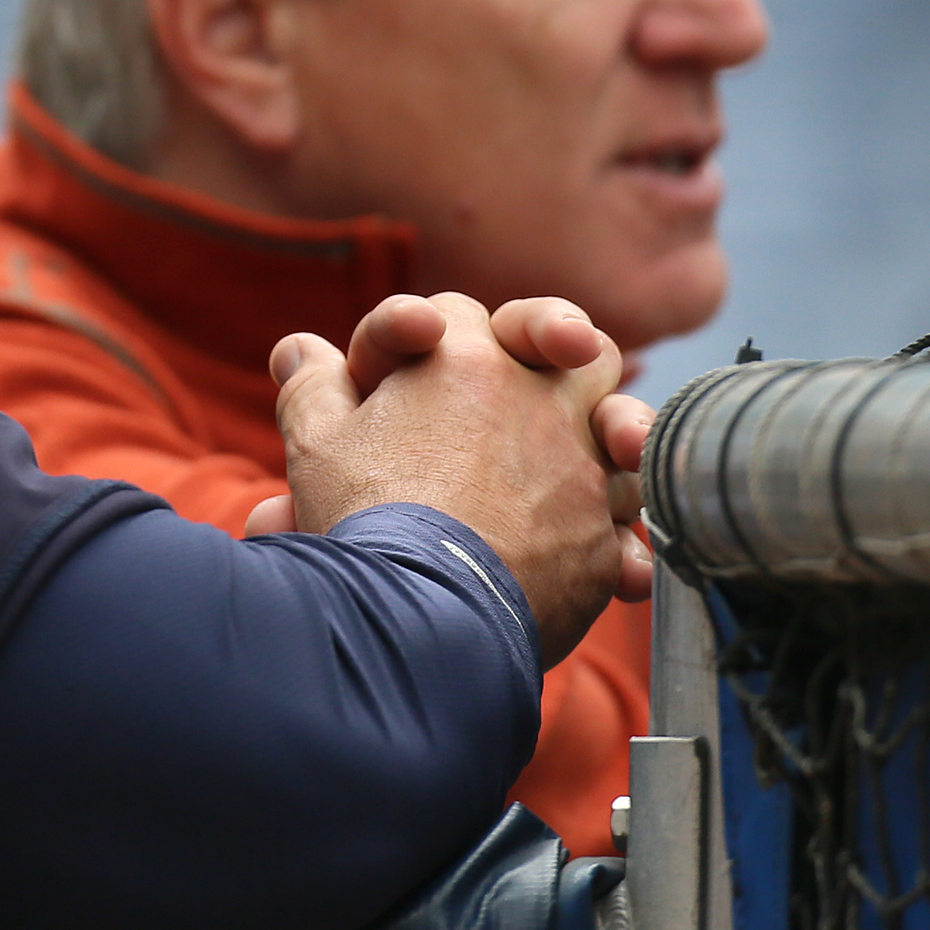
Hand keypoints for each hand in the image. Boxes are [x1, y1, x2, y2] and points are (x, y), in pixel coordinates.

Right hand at [253, 293, 648, 661]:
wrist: (419, 614)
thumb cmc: (366, 520)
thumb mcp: (316, 443)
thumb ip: (313, 386)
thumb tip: (298, 350)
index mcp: (462, 359)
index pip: (457, 315)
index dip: (429, 334)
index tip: (412, 355)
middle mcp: (536, 400)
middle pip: (576, 345)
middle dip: (561, 354)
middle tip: (538, 382)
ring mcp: (578, 467)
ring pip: (624, 426)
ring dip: (607, 444)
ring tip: (584, 467)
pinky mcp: (601, 538)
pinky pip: (631, 522)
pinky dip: (620, 538)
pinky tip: (609, 558)